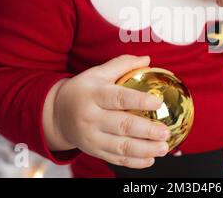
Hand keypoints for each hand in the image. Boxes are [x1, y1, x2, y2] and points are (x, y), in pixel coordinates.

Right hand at [50, 55, 170, 168]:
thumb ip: (122, 64)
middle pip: (122, 126)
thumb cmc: (83, 90)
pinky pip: (116, 159)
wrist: (57, 114)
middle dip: (147, 130)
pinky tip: (150, 159)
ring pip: (121, 147)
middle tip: (165, 131)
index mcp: (94, 94)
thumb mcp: (98, 73)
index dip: (139, 101)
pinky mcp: (93, 151)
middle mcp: (91, 117)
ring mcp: (91, 138)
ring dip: (145, 149)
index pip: (118, 98)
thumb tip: (147, 59)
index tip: (158, 102)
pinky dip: (134, 162)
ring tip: (163, 147)